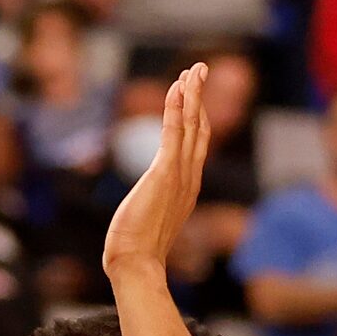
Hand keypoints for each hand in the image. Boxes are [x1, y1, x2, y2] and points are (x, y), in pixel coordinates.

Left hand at [105, 65, 211, 280]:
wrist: (136, 265)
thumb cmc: (136, 251)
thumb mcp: (149, 221)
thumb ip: (152, 206)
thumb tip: (142, 210)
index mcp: (188, 187)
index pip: (196, 143)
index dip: (196, 115)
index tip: (192, 93)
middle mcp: (190, 177)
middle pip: (200, 127)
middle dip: (199, 96)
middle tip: (199, 69)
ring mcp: (181, 175)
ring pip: (192, 125)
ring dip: (193, 94)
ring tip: (194, 70)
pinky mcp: (165, 174)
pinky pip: (174, 133)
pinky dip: (176, 108)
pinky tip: (177, 88)